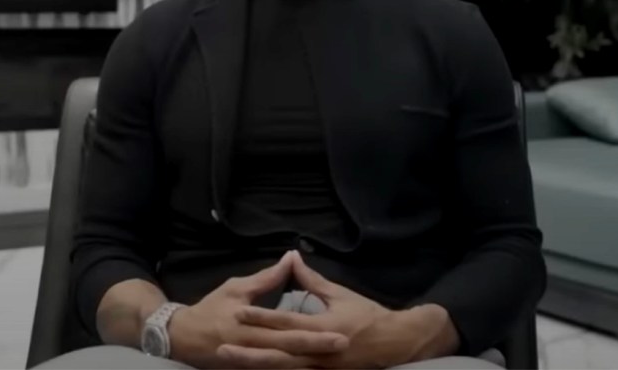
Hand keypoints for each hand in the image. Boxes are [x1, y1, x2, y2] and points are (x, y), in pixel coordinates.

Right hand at [168, 252, 348, 368]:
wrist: (183, 337)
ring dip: (309, 366)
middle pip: (291, 352)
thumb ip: (266, 278)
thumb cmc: (212, 308)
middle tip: (345, 345)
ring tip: (334, 362)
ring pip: (284, 368)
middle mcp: (252, 348)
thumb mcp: (236, 288)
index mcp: (250, 324)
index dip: (315, 333)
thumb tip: (290, 258)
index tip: (342, 330)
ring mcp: (250, 364)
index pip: (288, 329)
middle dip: (319, 350)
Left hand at [229, 251, 454, 368]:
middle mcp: (320, 351)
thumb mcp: (340, 294)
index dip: (261, 318)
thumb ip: (312, 280)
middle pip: (278, 352)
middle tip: (222, 348)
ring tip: (231, 363)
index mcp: (323, 326)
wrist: (395, 343)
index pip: (286, 322)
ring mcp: (321, 368)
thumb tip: (292, 258)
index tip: (238, 313)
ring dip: (256, 367)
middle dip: (249, 351)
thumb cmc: (367, 315)